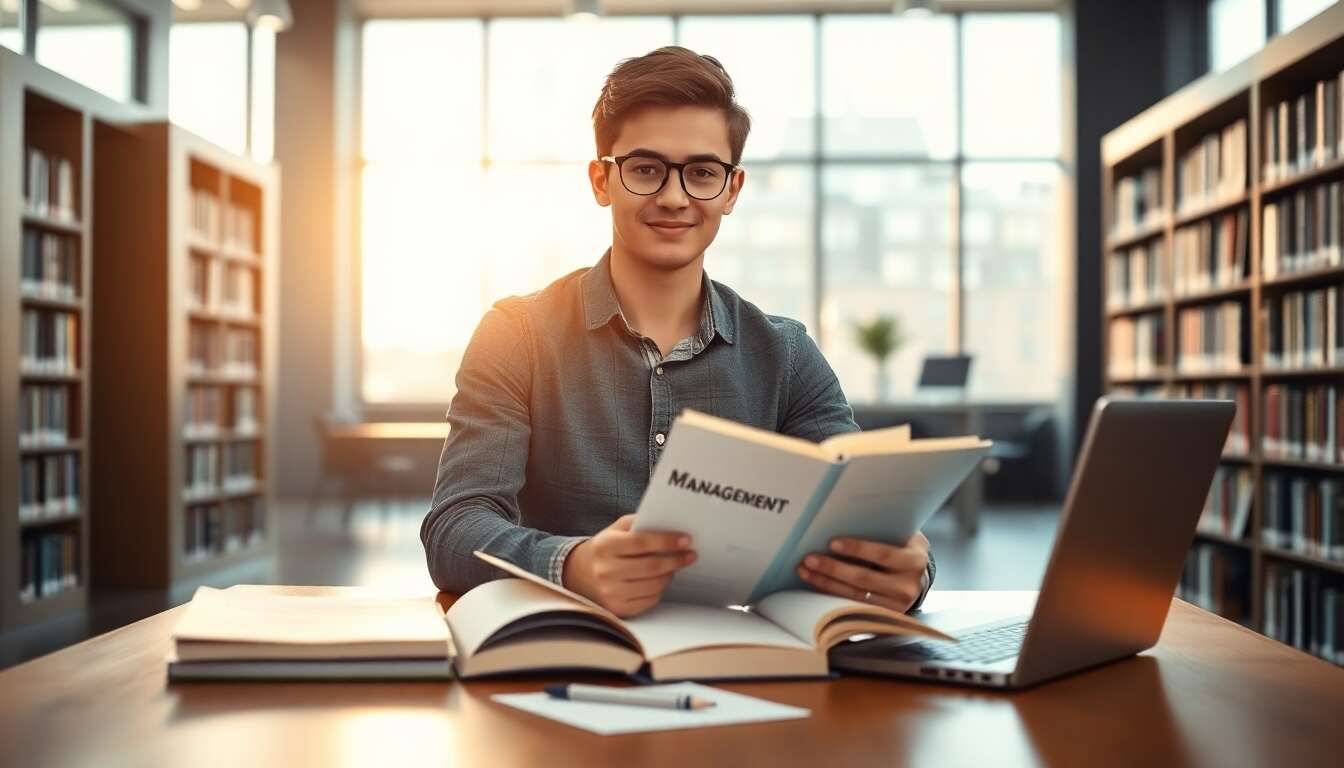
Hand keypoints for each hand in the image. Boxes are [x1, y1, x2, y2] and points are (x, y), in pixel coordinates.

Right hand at [562, 514, 695, 617]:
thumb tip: (670, 526)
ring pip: (654, 585)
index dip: (667, 540)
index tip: (686, 539)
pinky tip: (659, 581)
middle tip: (691, 555)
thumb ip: (639, 524)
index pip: (642, 542)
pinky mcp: (618, 609)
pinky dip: (659, 589)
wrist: (579, 574)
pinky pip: (650, 600)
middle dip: (676, 560)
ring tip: (674, 566)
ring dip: (670, 575)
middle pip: (652, 567)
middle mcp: (606, 571)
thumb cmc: (606, 548)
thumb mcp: (616, 529)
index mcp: (605, 546)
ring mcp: (611, 593)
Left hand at [796, 532, 930, 612]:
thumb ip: (883, 532)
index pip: (882, 554)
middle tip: (809, 559)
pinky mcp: (884, 616)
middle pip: (864, 578)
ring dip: (826, 582)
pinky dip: (832, 594)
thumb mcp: (903, 537)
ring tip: (805, 571)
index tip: (832, 543)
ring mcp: (896, 605)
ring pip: (855, 595)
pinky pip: (853, 605)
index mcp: (913, 561)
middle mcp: (907, 586)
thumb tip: (844, 521)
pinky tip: (817, 584)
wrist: (919, 578)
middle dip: (833, 568)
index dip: (857, 549)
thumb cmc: (903, 550)